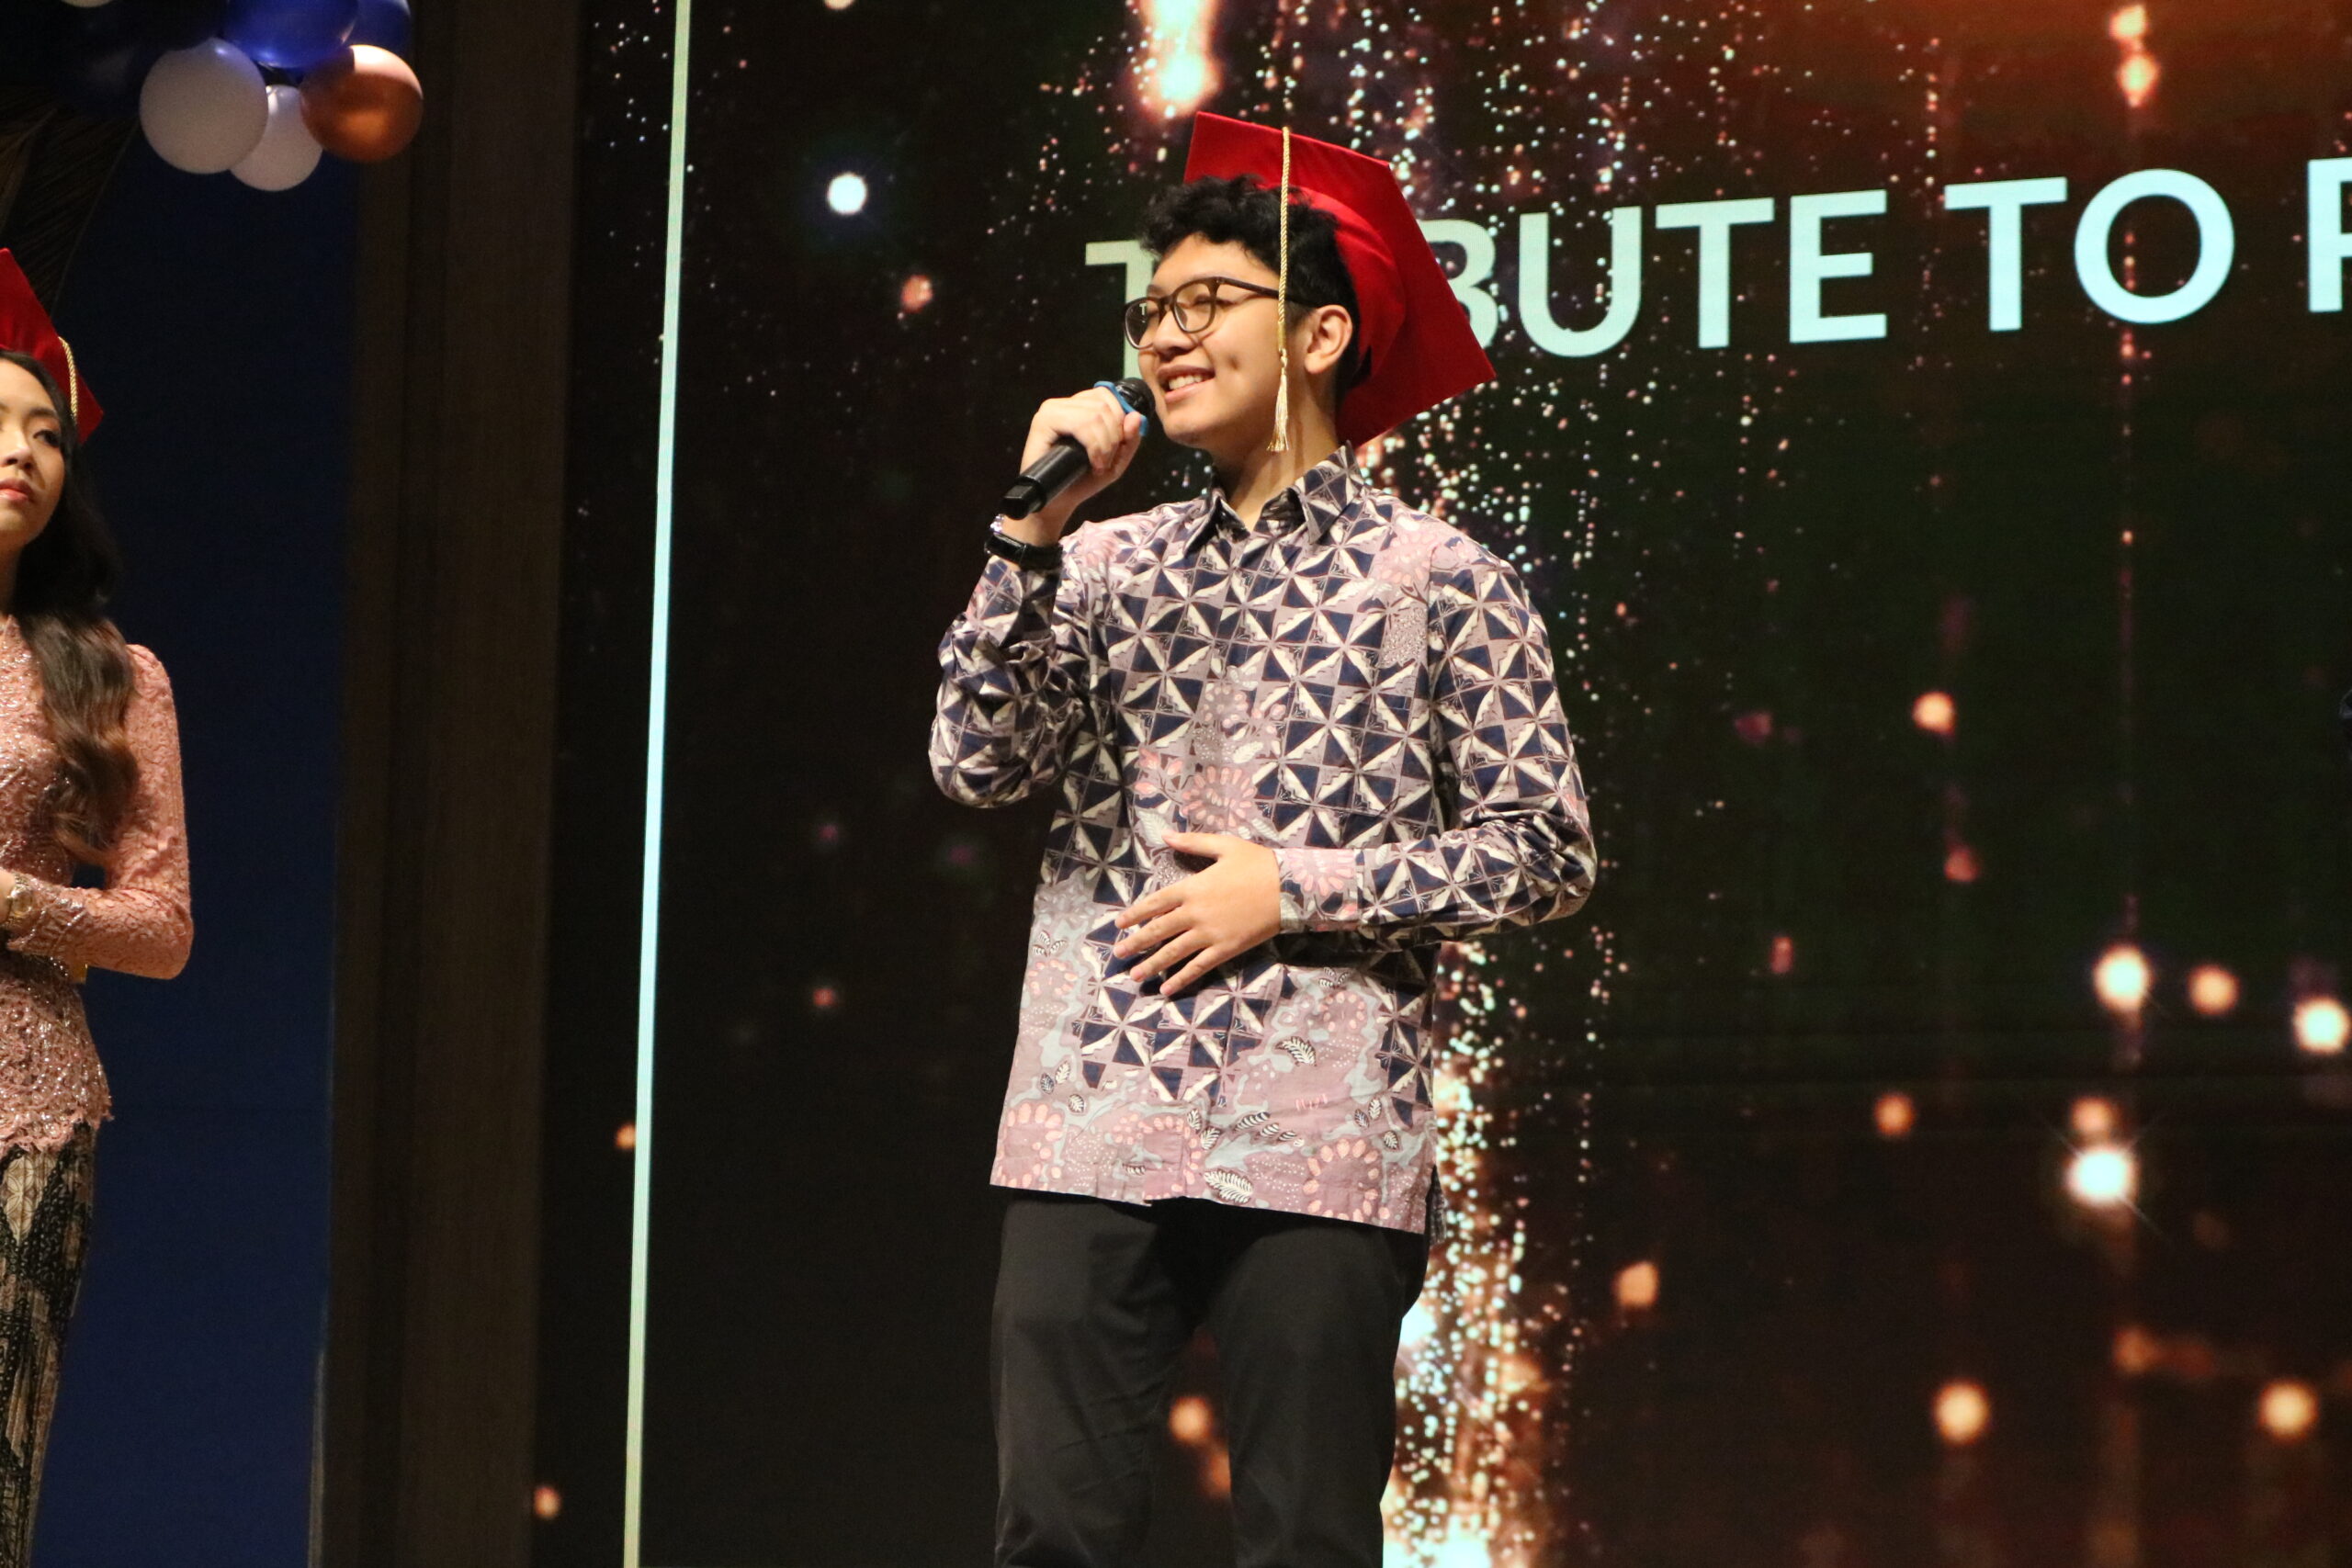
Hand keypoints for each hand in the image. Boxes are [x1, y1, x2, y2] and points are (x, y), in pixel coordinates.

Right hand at [1003, 386, 1144, 544]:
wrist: (1058, 503)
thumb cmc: (1082, 480)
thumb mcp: (1116, 460)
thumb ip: (1130, 438)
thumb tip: (1135, 416)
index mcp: (1079, 406)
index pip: (1106, 394)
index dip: (1120, 419)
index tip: (1116, 447)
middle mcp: (1064, 404)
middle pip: (1104, 405)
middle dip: (1114, 436)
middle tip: (1106, 461)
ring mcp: (1051, 411)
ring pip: (1095, 414)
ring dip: (1105, 444)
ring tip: (1099, 465)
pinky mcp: (1043, 422)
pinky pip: (1080, 424)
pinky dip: (1094, 446)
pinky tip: (1092, 463)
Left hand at [1112, 832, 1280, 994]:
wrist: (1289, 887)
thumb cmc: (1258, 863)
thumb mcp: (1224, 845)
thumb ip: (1192, 842)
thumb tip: (1165, 835)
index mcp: (1192, 887)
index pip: (1155, 903)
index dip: (1135, 914)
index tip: (1119, 924)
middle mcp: (1195, 913)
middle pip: (1158, 930)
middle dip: (1136, 943)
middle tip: (1118, 953)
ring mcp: (1209, 934)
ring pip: (1173, 952)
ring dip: (1152, 964)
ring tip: (1135, 975)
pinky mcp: (1225, 949)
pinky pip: (1198, 966)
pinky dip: (1181, 978)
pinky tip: (1167, 988)